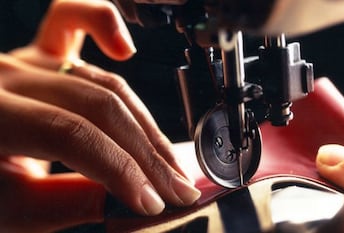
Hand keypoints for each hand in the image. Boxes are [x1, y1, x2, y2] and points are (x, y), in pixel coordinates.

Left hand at [0, 0, 199, 231]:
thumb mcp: (13, 210)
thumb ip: (74, 203)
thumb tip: (135, 204)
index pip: (72, 135)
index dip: (120, 170)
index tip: (151, 203)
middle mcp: (11, 77)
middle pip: (99, 106)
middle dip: (146, 154)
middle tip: (175, 189)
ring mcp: (28, 60)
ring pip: (108, 84)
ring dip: (147, 127)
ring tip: (170, 164)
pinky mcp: (41, 54)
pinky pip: (71, 20)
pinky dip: (102, 23)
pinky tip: (125, 49)